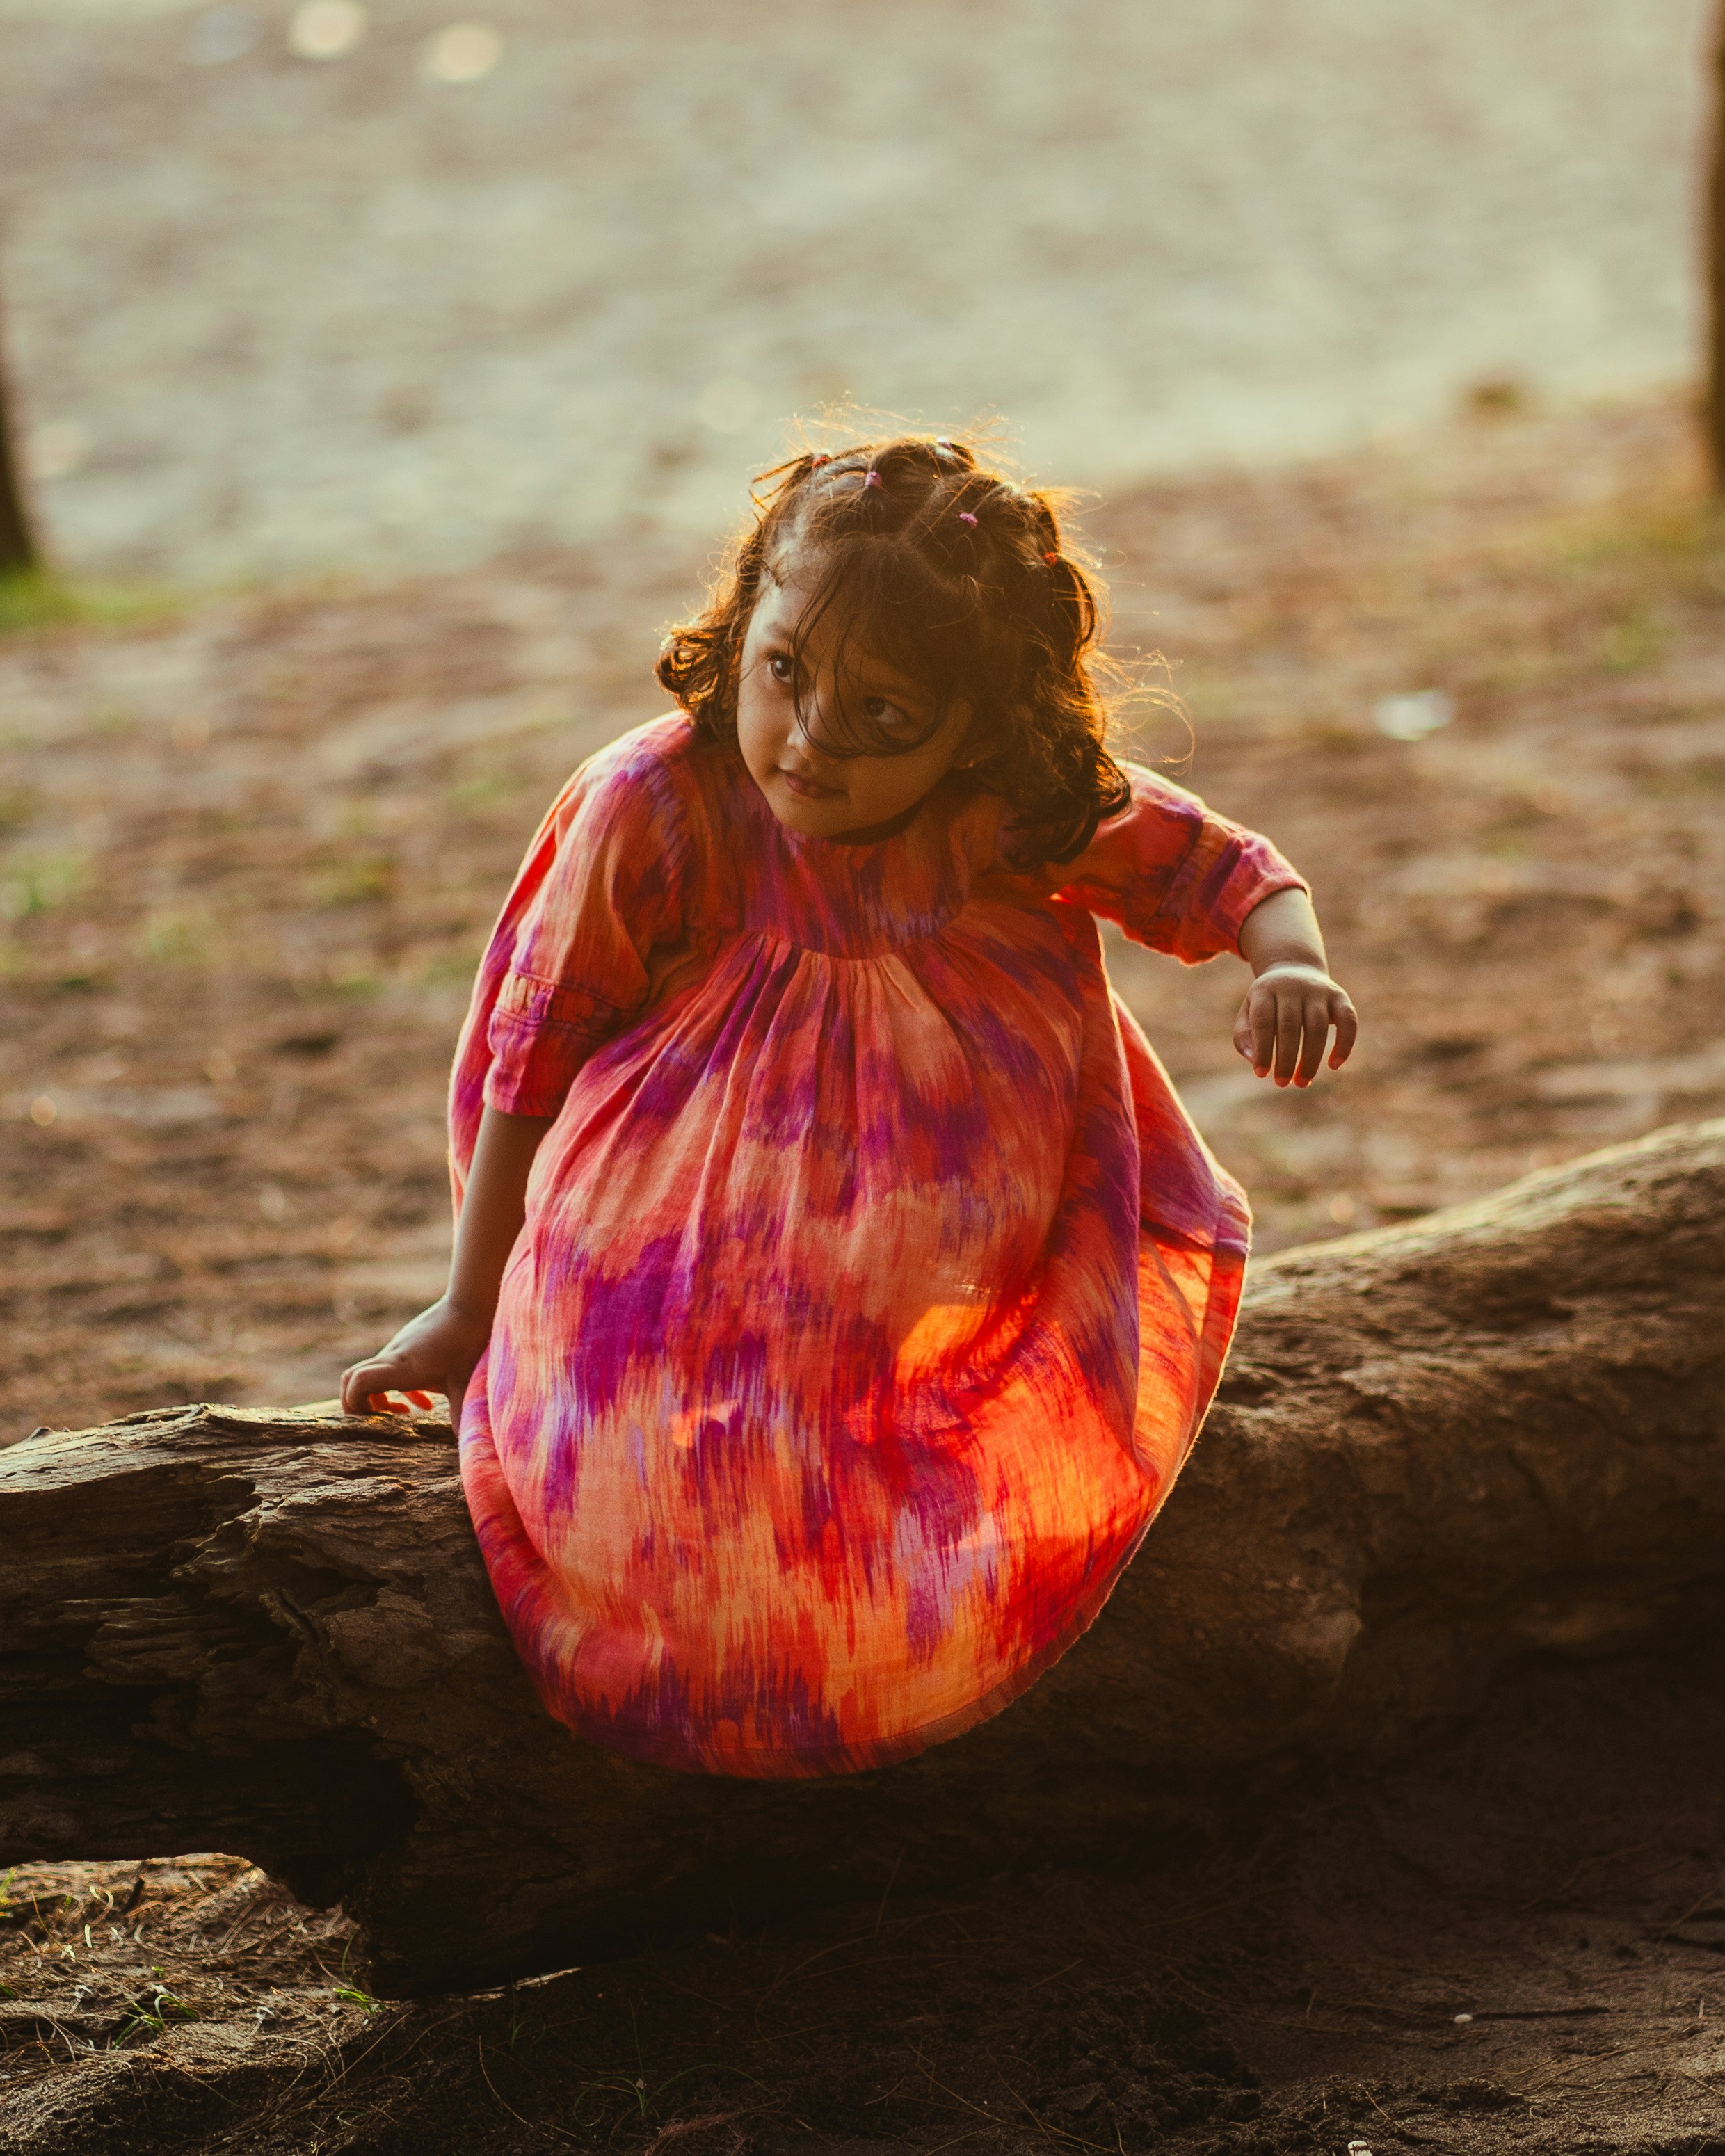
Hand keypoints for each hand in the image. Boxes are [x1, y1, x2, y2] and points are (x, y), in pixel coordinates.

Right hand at [339, 1295, 493, 1422]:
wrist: (471, 1305)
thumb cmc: (468, 1343)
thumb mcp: (465, 1383)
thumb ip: (461, 1414)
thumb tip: (466, 1444)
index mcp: (401, 1367)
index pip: (358, 1382)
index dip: (355, 1404)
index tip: (376, 1420)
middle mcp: (392, 1357)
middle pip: (351, 1379)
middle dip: (357, 1405)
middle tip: (380, 1421)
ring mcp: (398, 1350)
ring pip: (371, 1374)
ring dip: (380, 1398)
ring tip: (406, 1414)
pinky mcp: (407, 1346)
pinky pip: (389, 1369)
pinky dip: (396, 1388)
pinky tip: (426, 1402)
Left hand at [1234, 962, 1357, 1087]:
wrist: (1295, 969)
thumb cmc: (1268, 1002)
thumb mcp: (1249, 1011)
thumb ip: (1244, 1035)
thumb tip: (1253, 1060)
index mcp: (1265, 990)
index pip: (1263, 1021)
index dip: (1262, 1049)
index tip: (1261, 1074)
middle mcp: (1293, 987)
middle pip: (1290, 1026)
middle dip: (1286, 1058)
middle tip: (1282, 1083)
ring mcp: (1318, 990)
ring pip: (1317, 1027)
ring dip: (1310, 1058)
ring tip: (1302, 1082)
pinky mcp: (1339, 996)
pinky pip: (1348, 1021)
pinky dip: (1344, 1044)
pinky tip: (1334, 1065)